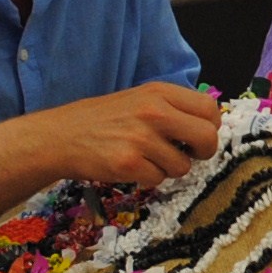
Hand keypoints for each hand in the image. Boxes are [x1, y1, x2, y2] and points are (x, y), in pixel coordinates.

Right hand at [0, 80, 222, 221]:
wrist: (61, 136)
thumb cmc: (104, 119)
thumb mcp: (140, 99)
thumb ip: (172, 108)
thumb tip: (208, 126)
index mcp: (160, 92)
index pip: (210, 109)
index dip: (209, 127)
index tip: (196, 136)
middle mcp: (154, 111)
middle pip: (207, 138)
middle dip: (202, 153)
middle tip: (187, 155)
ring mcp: (141, 138)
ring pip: (182, 166)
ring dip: (168, 168)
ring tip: (146, 159)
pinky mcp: (129, 163)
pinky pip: (158, 180)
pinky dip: (148, 179)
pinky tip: (131, 167)